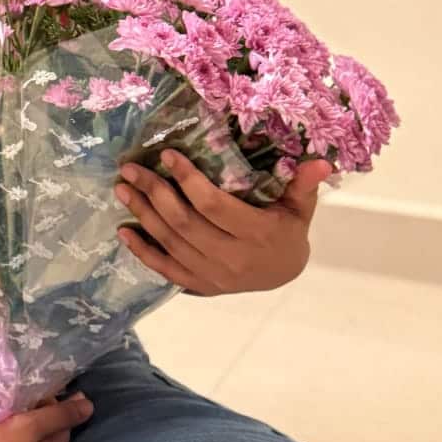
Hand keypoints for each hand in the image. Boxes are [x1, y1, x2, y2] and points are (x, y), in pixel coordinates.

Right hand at [0, 395, 94, 441]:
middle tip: (15, 412)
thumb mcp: (31, 425)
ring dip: (25, 440)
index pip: (63, 423)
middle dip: (39, 424)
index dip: (48, 406)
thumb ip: (62, 415)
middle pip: (50, 440)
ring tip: (4, 428)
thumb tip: (90, 406)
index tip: (28, 399)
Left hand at [114, 150, 332, 296]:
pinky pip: (166, 270)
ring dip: (143, 215)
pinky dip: (143, 251)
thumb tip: (319, 162)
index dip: (188, 180)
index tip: (168, 155)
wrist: (283, 274)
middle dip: (154, 193)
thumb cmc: (287, 230)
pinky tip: (123, 231)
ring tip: (122, 189)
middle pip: (184, 224)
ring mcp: (213, 276)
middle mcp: (232, 259)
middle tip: (131, 169)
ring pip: (171, 244)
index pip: (214, 206)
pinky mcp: (199, 286)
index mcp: (257, 235)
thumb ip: (303, 184)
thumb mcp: (299, 207)